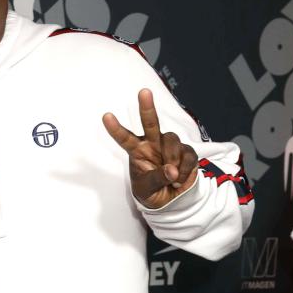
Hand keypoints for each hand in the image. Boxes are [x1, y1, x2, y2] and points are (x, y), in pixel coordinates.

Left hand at [102, 88, 197, 208]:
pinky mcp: (186, 152)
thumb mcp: (147, 189)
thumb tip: (171, 170)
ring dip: (171, 159)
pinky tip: (179, 179)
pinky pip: (187, 155)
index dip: (116, 129)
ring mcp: (170, 146)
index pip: (125, 138)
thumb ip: (156, 178)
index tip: (106, 116)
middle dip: (147, 107)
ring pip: (172, 141)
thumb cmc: (152, 191)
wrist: (171, 200)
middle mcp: (153, 143)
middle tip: (143, 92)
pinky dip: (184, 170)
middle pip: (150, 122)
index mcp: (137, 151)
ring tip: (171, 178)